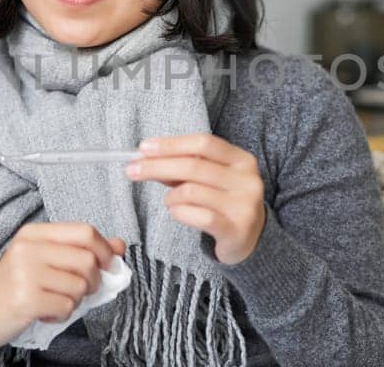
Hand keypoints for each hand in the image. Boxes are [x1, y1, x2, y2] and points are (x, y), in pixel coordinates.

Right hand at [0, 222, 125, 348]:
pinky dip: (63, 315)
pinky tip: (47, 312)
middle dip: (93, 281)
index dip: (104, 250)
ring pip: (79, 286)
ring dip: (75, 300)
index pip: (85, 232)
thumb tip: (120, 245)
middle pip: (87, 260)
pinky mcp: (26, 299)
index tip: (107, 265)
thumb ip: (81, 249)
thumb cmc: (16, 285)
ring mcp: (25, 273)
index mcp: (34, 233)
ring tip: (55, 300)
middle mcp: (28, 248)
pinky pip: (67, 307)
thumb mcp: (45, 259)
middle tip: (79, 290)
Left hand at [127, 134, 265, 264]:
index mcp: (242, 160)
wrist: (251, 239)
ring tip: (171, 202)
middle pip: (193, 165)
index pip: (203, 143)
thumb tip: (147, 157)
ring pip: (190, 191)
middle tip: (132, 170)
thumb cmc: (224, 202)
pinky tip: (177, 212)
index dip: (171, 144)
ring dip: (170, 197)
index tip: (143, 148)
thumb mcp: (210, 179)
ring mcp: (244, 206)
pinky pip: (197, 216)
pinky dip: (179, 212)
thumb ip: (185, 167)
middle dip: (156, 166)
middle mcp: (247, 180)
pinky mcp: (235, 229)